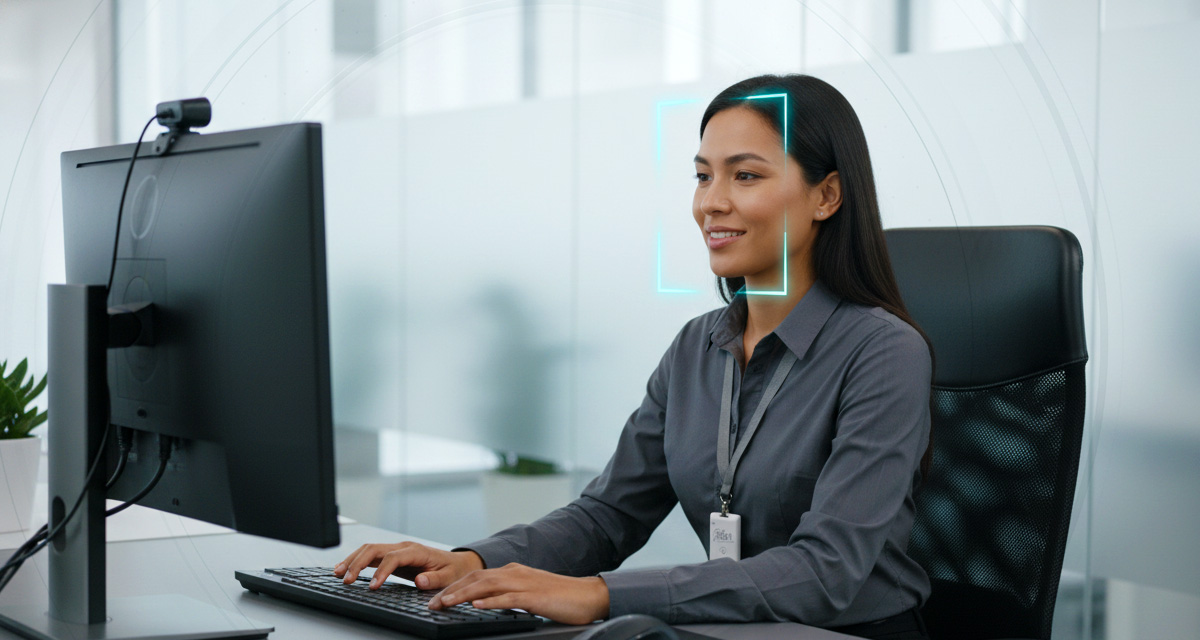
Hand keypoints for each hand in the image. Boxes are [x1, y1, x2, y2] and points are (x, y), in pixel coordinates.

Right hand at [333, 541, 483, 589]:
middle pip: (375, 549)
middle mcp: (403, 547)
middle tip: (345, 580)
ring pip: (369, 549)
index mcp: (417, 551)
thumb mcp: (448, 577)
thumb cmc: (452, 571)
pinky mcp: (392, 555)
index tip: (372, 587)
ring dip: (352, 560)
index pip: (393, 557)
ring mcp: (397, 549)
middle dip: (358, 563)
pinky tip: (344, 568)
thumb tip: (419, 580)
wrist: (457, 563)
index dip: (381, 571)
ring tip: (337, 573)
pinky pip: (371, 555)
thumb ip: (434, 579)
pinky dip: (356, 560)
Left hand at [431, 563, 609, 624]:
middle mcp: (515, 573)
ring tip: (445, 603)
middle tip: (432, 603)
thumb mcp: (528, 594)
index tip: (437, 598)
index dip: (454, 586)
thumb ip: (508, 596)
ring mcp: (525, 583)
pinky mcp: (534, 596)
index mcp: (513, 572)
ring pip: (486, 586)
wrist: (588, 595)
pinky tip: (476, 605)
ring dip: (462, 595)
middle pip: (476, 579)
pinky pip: (508, 598)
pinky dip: (490, 601)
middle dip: (451, 590)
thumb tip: (485, 603)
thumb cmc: (561, 598)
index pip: (476, 577)